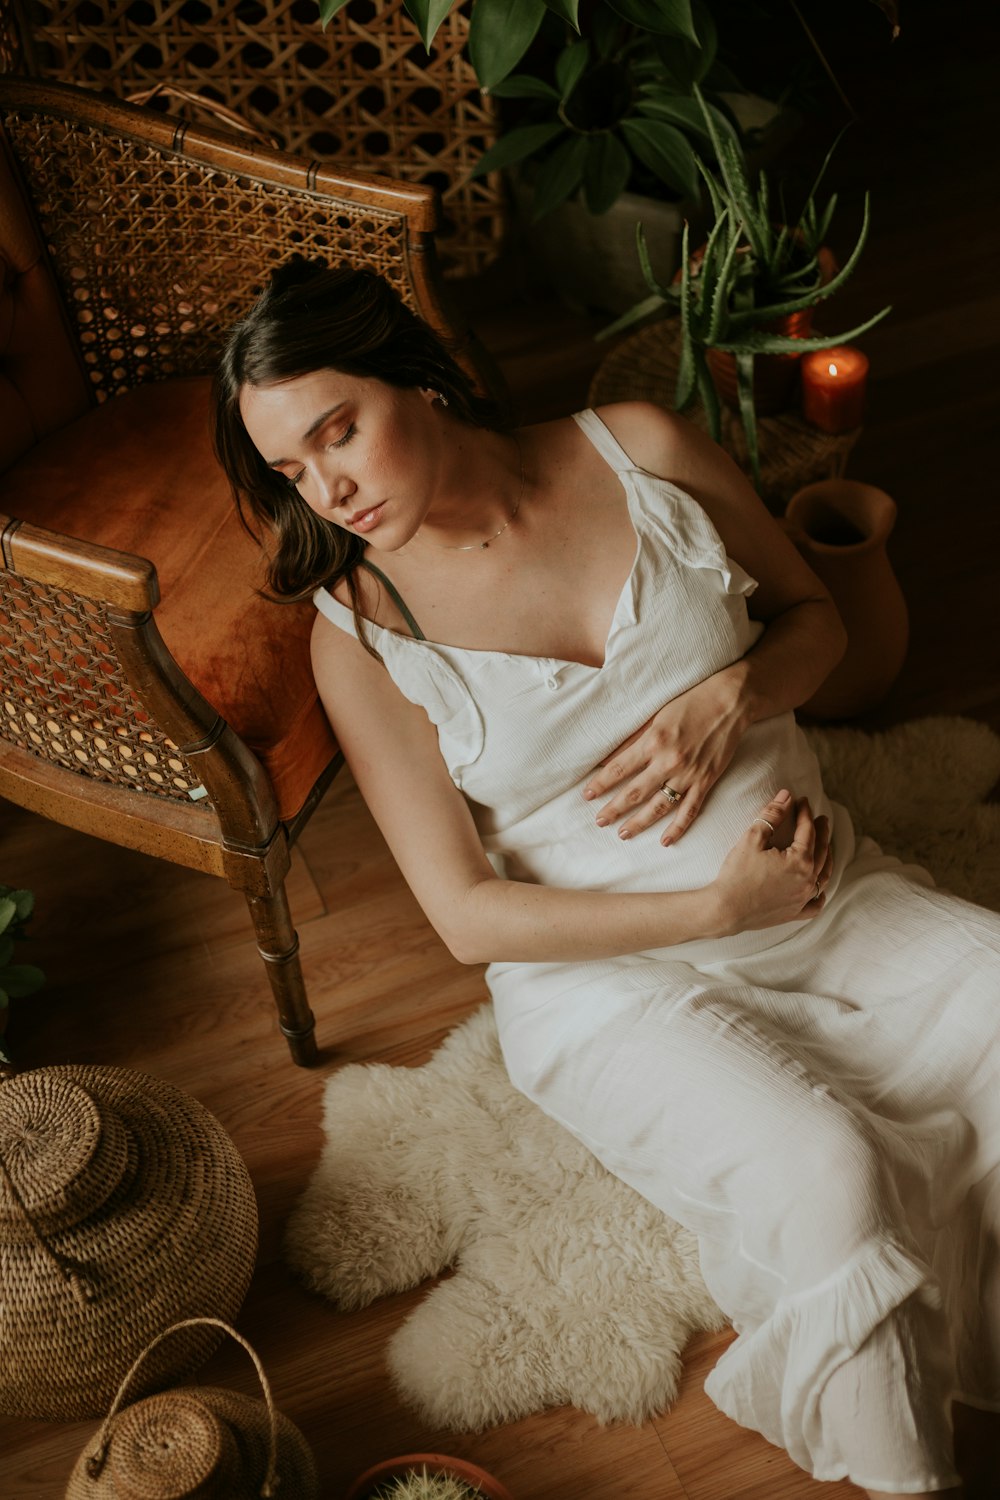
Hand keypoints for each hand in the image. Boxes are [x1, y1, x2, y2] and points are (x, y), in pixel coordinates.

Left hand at [584, 669, 747, 844]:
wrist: (730, 703)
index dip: (601, 783)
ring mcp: (689, 774)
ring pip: (659, 806)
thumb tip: (609, 756)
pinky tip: (665, 841)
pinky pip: (690, 810)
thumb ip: (634, 738)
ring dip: (639, 822)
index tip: (587, 795)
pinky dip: (678, 828)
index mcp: (653, 741)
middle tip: (599, 822)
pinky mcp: (706, 781)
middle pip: (635, 792)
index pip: (619, 768)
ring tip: (623, 833)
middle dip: (614, 809)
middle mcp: (668, 761)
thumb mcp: (656, 716)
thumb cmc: (690, 703)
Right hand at [711, 791, 832, 935]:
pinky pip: (815, 904)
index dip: (804, 813)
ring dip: (826, 858)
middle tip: (821, 819)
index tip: (802, 801)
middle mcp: (807, 880)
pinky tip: (820, 889)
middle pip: (821, 850)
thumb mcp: (753, 838)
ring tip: (825, 847)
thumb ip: (772, 815)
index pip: (807, 830)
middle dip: (821, 831)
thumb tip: (787, 796)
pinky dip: (820, 894)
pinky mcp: (794, 913)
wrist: (725, 909)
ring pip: (823, 876)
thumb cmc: (736, 874)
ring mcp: (802, 899)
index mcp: (800, 861)